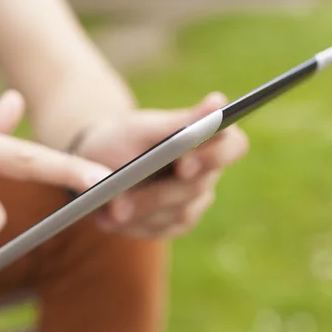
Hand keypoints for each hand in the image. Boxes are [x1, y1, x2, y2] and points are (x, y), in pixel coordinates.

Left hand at [75, 92, 248, 238]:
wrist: (98, 163)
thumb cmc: (126, 137)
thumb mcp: (145, 127)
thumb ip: (181, 121)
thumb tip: (219, 102)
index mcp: (211, 140)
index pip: (234, 146)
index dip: (213, 157)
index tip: (182, 164)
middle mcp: (208, 174)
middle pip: (195, 187)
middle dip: (158, 194)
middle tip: (126, 199)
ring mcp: (193, 202)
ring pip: (176, 214)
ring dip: (142, 211)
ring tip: (109, 211)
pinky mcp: (174, 225)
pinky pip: (158, 230)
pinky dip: (132, 224)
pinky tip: (107, 219)